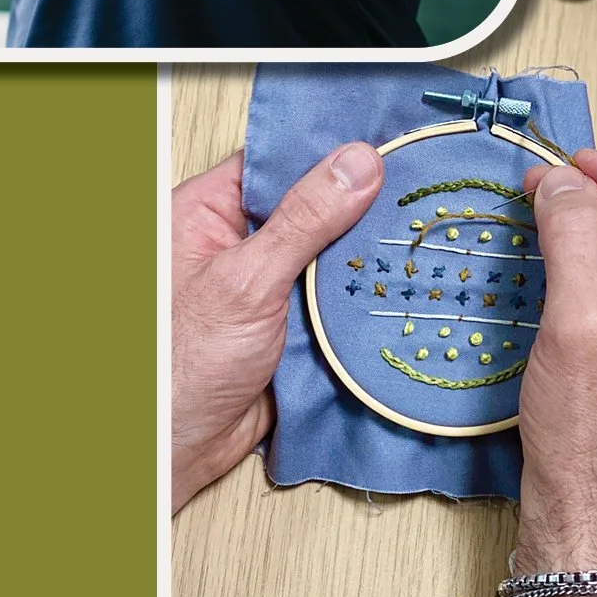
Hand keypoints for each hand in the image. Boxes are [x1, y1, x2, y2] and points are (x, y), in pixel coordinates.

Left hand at [171, 141, 383, 512]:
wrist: (176, 453)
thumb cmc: (180, 364)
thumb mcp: (247, 280)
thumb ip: (303, 221)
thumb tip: (357, 163)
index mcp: (206, 211)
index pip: (275, 161)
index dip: (326, 152)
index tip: (382, 143)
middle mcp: (233, 239)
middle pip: (307, 203)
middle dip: (355, 203)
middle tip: (415, 186)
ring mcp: (262, 281)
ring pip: (325, 251)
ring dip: (362, 251)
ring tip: (420, 227)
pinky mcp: (285, 321)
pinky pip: (330, 294)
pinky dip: (360, 292)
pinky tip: (401, 279)